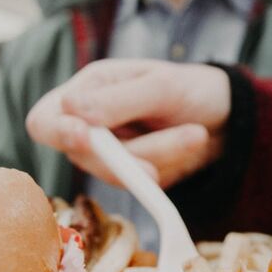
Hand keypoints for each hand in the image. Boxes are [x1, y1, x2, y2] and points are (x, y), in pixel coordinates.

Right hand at [26, 59, 230, 187]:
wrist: (226, 117)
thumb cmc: (190, 88)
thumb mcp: (162, 86)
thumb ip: (118, 100)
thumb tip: (70, 109)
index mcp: (88, 90)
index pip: (45, 120)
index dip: (57, 132)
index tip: (85, 137)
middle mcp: (89, 125)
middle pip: (86, 155)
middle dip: (136, 151)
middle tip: (188, 136)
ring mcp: (108, 156)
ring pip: (117, 174)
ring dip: (161, 156)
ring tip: (197, 134)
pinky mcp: (131, 178)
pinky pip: (139, 186)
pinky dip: (168, 166)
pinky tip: (190, 144)